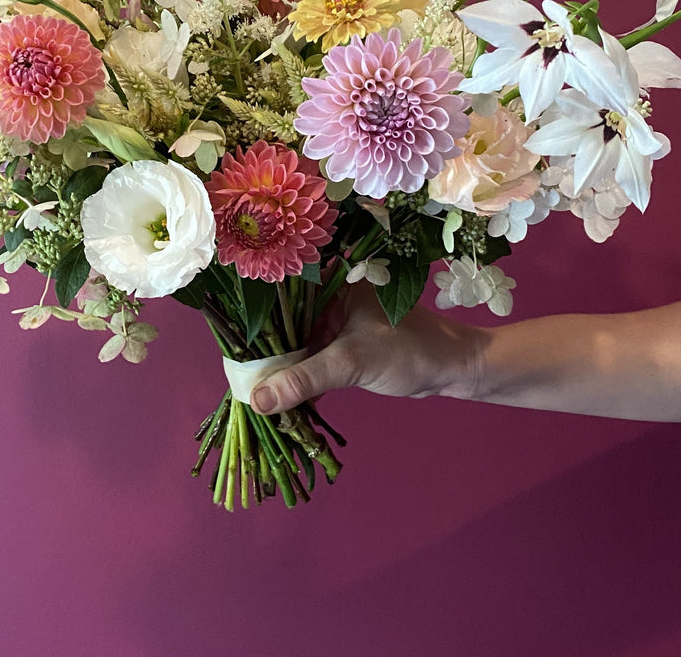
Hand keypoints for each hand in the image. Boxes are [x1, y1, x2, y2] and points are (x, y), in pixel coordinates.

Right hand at [250, 283, 482, 414]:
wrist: (452, 368)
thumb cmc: (409, 351)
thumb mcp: (351, 362)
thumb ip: (304, 379)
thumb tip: (257, 399)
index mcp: (329, 281)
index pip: (278, 295)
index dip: (250, 320)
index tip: (229, 349)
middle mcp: (326, 295)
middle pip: (281, 321)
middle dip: (262, 350)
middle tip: (235, 376)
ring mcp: (333, 319)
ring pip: (293, 340)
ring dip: (278, 365)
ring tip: (250, 388)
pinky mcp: (340, 342)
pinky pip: (308, 355)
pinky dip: (296, 374)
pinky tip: (278, 394)